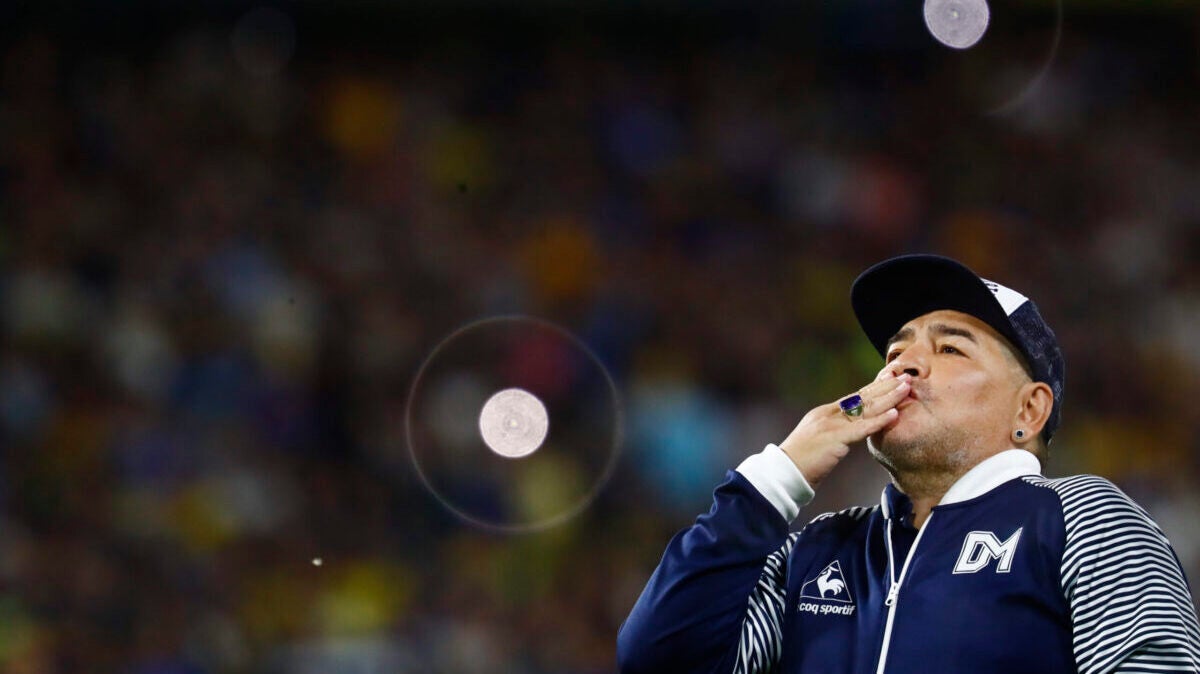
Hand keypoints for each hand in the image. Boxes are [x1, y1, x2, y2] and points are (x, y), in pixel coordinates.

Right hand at [779, 372, 910, 488]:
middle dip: (886, 387)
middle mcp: (828, 414)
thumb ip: (835, 432)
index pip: (854, 397)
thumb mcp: (818, 440)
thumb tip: (851, 431)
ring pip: (866, 408)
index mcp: (824, 414)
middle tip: (906, 377)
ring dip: (889, 398)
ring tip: (906, 388)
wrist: (784, 472)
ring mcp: (830, 425)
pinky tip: (895, 414)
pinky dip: (880, 421)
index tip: (891, 379)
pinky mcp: (834, 438)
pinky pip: (862, 428)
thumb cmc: (801, 462)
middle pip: (862, 397)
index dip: (874, 388)